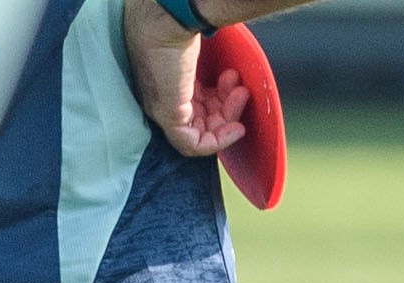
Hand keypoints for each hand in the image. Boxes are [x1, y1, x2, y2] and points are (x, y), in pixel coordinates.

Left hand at [122, 0, 249, 157]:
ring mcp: (162, 106)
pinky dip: (217, 143)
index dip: (219, 99)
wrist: (168, 17)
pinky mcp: (167, 115)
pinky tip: (235, 129)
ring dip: (227, 121)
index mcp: (169, 77)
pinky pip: (192, 145)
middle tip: (242, 90)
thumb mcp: (200, 49)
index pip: (195, 102)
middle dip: (227, 108)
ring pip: (199, 131)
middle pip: (199, 117)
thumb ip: (211, 66)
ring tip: (242, 96)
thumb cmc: (179, 23)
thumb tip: (233, 72)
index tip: (235, 85)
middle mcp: (162, 94)